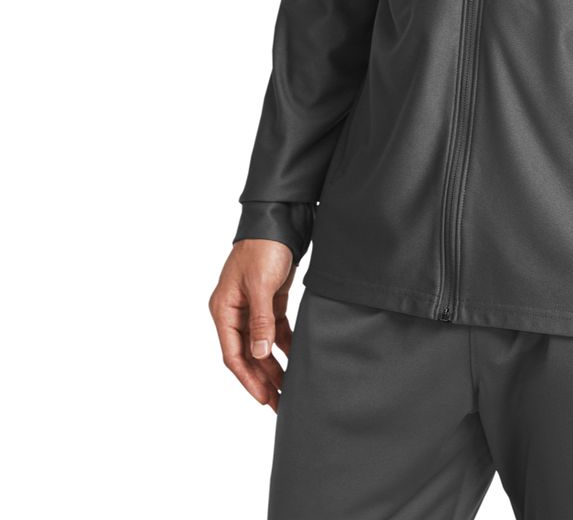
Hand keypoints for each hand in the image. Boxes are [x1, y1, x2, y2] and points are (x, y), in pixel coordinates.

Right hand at [209, 239, 296, 410]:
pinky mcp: (270, 301)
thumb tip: (260, 354)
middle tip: (279, 403)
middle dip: (263, 379)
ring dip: (274, 367)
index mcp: (224, 310)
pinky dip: (285, 345)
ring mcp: (253, 307)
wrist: (278, 220)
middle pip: (248, 355)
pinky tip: (296, 360)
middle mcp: (235, 312)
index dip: (248, 379)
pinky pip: (275, 331)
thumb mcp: (261, 284)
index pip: (233, 354)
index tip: (264, 398)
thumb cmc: (263, 247)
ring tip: (288, 390)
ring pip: (262, 346)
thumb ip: (261, 320)